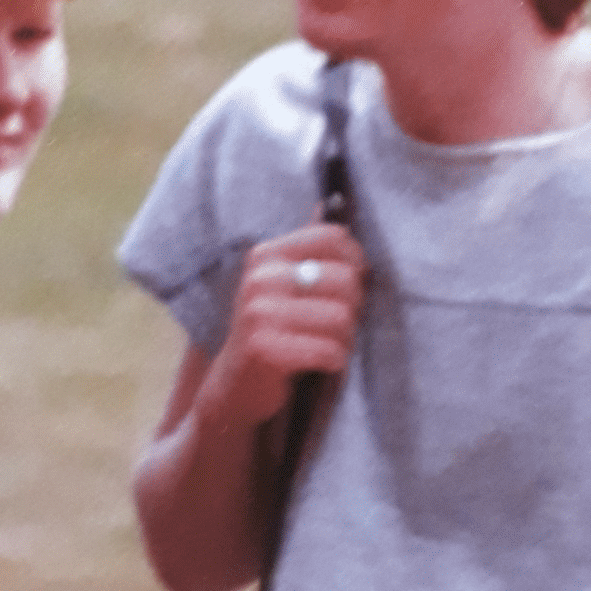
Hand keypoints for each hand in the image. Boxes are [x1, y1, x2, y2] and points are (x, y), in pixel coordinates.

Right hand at [196, 221, 364, 427]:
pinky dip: (335, 363)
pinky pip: (330, 351)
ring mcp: (259, 312)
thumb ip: (309, 250)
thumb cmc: (274, 333)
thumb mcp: (285, 286)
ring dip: (345, 340)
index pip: (335, 238)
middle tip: (335, 328)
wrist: (234, 389)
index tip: (351, 286)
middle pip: (346, 280)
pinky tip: (319, 366)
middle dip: (353, 310)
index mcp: (267, 255)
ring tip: (325, 347)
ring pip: (342, 318)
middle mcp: (260, 278)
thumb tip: (330, 201)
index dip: (356, 264)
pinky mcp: (265, 348)